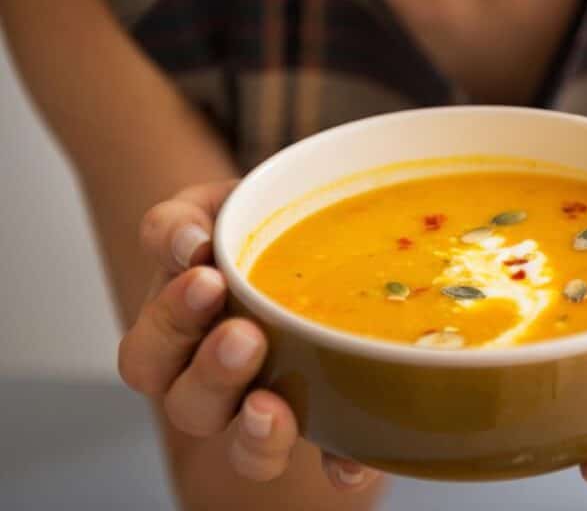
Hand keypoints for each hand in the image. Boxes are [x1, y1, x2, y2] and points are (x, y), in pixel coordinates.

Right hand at [117, 181, 379, 491]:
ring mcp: (273, 407)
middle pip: (189, 406)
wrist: (320, 232)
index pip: (148, 356)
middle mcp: (218, 383)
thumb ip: (183, 221)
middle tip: (244, 335)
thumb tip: (185, 241)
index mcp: (180, 337)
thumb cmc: (255, 227)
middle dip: (212, 373)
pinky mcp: (330, 423)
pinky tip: (350, 460)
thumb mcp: (213, 208)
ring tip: (274, 405)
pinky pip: (330, 459)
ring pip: (246, 448)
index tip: (206, 276)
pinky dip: (339, 467)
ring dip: (258, 432)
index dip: (171, 324)